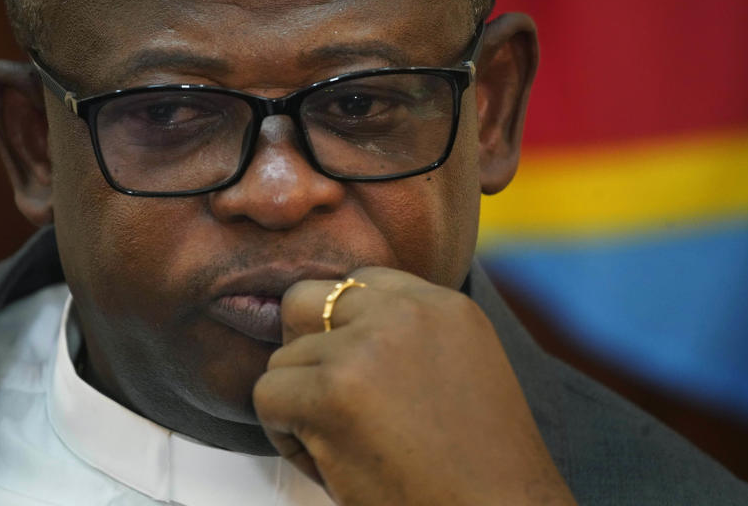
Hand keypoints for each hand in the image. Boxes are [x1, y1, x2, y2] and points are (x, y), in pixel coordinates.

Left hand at [253, 267, 575, 505]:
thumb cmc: (480, 466)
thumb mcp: (464, 368)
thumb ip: (410, 335)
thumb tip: (339, 329)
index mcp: (443, 306)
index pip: (360, 281)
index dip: (341, 329)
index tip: (356, 374)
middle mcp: (405, 314)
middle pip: (307, 300)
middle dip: (302, 345)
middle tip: (325, 395)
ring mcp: (365, 348)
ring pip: (283, 358)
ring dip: (300, 403)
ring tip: (346, 444)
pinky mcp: (332, 392)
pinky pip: (268, 396)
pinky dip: (286, 437)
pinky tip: (330, 462)